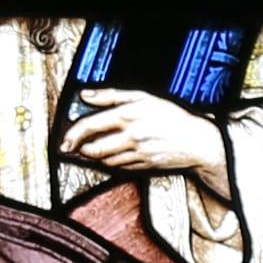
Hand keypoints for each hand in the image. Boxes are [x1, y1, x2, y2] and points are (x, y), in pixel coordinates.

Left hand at [54, 84, 234, 197]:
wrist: (197, 141)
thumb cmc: (172, 116)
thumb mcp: (143, 97)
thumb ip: (111, 95)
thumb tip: (87, 95)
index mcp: (128, 115)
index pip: (90, 125)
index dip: (73, 134)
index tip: (65, 140)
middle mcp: (130, 136)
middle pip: (94, 148)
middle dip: (82, 149)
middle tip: (78, 147)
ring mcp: (137, 154)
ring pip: (105, 160)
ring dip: (97, 157)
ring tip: (97, 150)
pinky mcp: (143, 167)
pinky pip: (119, 168)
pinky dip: (112, 164)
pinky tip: (114, 156)